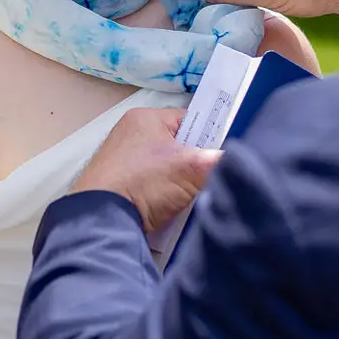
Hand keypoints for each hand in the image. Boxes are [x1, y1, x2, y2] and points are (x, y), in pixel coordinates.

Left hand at [73, 107, 219, 233]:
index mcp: (145, 118)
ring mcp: (121, 161)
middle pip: (179, 145)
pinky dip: (163, 196)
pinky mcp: (117, 185)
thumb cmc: (144, 182)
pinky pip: (152, 186)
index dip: (210, 135)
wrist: (103, 220)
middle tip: (208, 179)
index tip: (224, 155)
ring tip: (190, 196)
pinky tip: (170, 208)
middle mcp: (130, 134)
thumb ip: (220, 160)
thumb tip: (236, 161)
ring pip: (167, 168)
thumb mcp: (192, 167)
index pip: (190, 120)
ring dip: (180, 183)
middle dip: (195, 163)